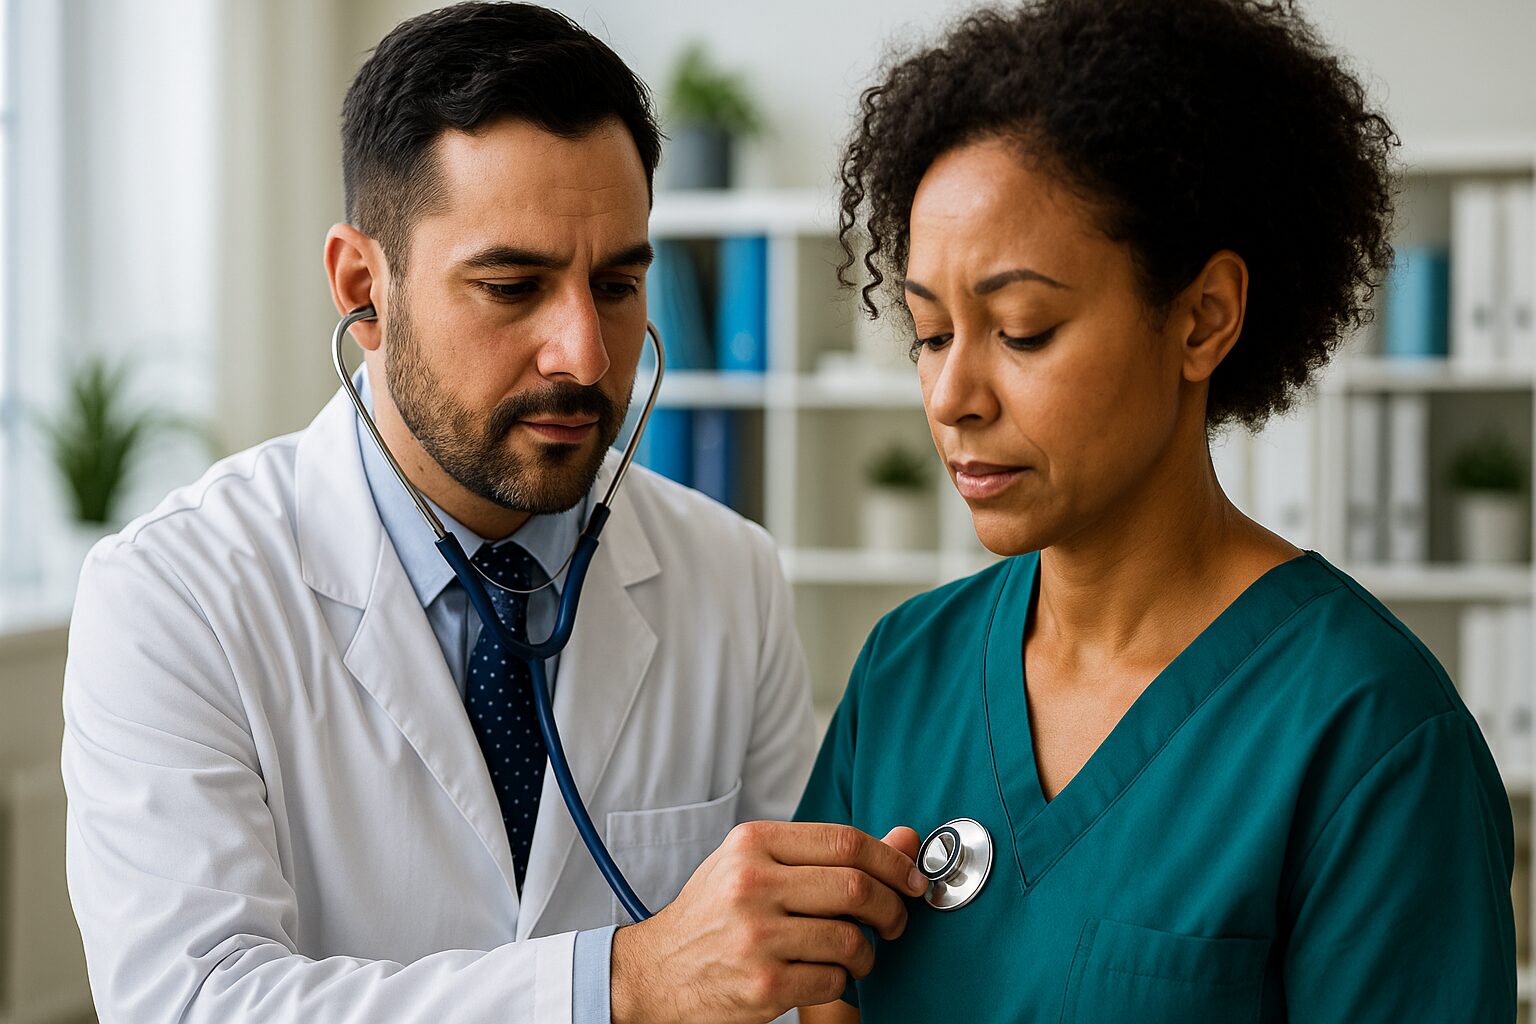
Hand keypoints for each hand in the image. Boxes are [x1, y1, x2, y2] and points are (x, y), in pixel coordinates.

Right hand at [609, 820, 926, 1023]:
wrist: (655, 973)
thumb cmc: (712, 915)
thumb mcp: (756, 865)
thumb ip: (827, 852)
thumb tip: (907, 838)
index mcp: (752, 843)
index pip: (844, 841)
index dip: (892, 860)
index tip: (910, 878)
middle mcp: (751, 884)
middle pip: (855, 887)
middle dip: (891, 907)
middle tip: (895, 921)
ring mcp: (756, 936)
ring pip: (851, 938)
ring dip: (868, 952)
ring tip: (857, 954)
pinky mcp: (764, 985)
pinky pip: (833, 980)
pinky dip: (842, 981)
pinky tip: (825, 974)